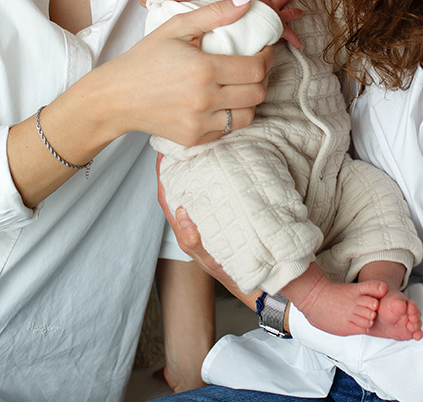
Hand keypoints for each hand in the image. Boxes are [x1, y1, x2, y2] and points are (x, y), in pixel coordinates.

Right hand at [69, 0, 271, 147]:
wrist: (116, 96)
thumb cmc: (145, 58)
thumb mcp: (177, 27)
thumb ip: (215, 13)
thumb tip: (247, 2)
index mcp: (204, 70)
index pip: (256, 68)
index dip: (267, 57)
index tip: (263, 49)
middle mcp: (205, 100)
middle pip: (257, 93)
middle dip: (262, 77)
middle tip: (253, 65)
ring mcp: (200, 122)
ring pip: (248, 115)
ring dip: (250, 99)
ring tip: (239, 85)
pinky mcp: (195, 138)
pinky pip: (228, 129)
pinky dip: (231, 115)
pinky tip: (220, 100)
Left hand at [156, 155, 242, 296]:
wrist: (260, 280)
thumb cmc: (231, 273)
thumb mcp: (212, 260)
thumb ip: (195, 241)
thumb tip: (181, 213)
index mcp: (184, 230)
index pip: (167, 197)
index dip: (162, 175)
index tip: (163, 153)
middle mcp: (192, 222)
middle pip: (177, 188)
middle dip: (175, 166)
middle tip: (180, 143)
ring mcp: (206, 219)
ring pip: (193, 190)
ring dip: (193, 170)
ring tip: (198, 148)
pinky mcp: (221, 216)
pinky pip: (210, 194)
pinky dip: (210, 179)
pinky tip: (218, 166)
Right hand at [230, 0, 303, 48]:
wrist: (250, 30)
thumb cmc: (240, 20)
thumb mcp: (235, 4)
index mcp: (259, 1)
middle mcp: (270, 7)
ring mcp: (277, 18)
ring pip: (289, 13)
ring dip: (295, 12)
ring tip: (301, 13)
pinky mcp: (280, 29)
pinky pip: (290, 34)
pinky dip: (295, 39)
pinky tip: (299, 44)